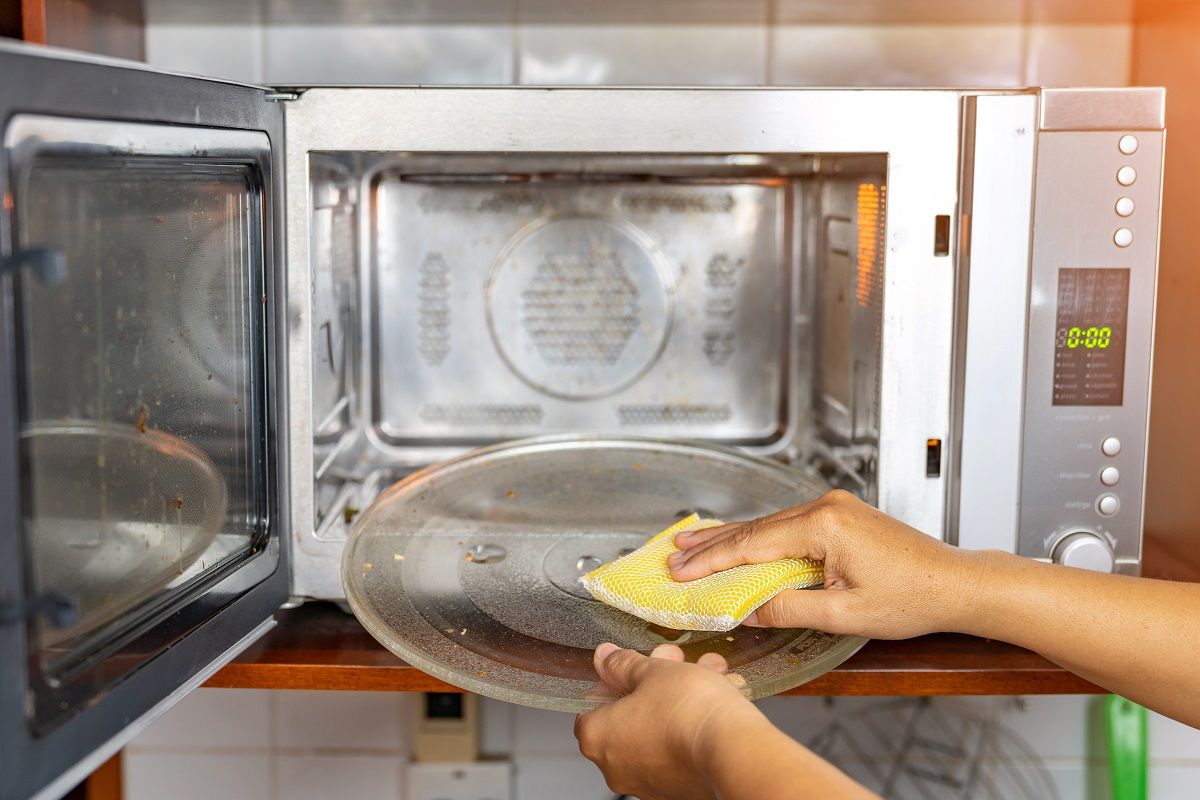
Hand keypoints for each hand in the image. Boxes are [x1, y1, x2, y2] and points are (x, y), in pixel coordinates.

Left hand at [574, 643, 764, 799]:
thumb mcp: (652, 672)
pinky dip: (693, 725)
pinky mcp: (680, 790)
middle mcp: (617, 768)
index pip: (592, 705)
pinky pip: (681, 749)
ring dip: (680, 700)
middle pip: (629, 716)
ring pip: (660, 730)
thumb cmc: (687, 711)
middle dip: (655, 684)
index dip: (614, 681)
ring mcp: (650, 782)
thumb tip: (606, 658)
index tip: (634, 667)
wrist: (733, 748)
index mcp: (598, 737)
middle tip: (674, 664)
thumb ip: (623, 664)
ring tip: (707, 673)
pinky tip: (717, 699)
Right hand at [667, 489, 984, 638]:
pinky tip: (738, 541)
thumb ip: (789, 609)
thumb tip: (746, 611)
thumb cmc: (912, 598)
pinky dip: (757, 537)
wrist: (956, 584)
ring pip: (768, 525)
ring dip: (730, 538)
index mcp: (824, 525)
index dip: (712, 562)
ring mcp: (833, 508)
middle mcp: (825, 507)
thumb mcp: (844, 614)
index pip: (753, 545)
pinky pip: (787, 526)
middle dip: (711, 544)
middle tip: (672, 554)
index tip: (680, 572)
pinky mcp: (839, 516)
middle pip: (754, 528)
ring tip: (692, 544)